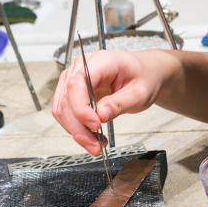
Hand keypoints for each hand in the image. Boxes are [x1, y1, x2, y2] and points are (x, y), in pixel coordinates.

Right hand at [52, 50, 166, 153]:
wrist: (145, 73)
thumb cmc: (144, 77)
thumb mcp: (140, 93)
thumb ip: (120, 103)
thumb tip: (101, 115)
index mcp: (102, 61)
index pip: (78, 83)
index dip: (81, 107)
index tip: (94, 125)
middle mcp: (83, 65)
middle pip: (66, 99)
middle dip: (78, 127)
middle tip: (95, 145)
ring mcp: (75, 76)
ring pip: (62, 108)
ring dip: (75, 130)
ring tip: (95, 143)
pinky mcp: (74, 89)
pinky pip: (66, 110)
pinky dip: (75, 126)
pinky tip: (91, 135)